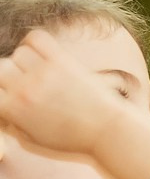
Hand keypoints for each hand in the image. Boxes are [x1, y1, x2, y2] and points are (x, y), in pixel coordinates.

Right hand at [0, 29, 127, 162]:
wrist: (109, 132)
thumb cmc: (73, 140)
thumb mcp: (33, 140)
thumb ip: (10, 123)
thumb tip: (2, 110)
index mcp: (13, 110)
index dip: (4, 93)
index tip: (15, 96)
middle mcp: (25, 89)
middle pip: (1, 68)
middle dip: (11, 77)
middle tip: (28, 85)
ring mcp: (44, 73)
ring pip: (19, 53)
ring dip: (28, 62)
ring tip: (43, 74)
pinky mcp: (63, 61)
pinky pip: (36, 38)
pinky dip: (36, 42)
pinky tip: (45, 54)